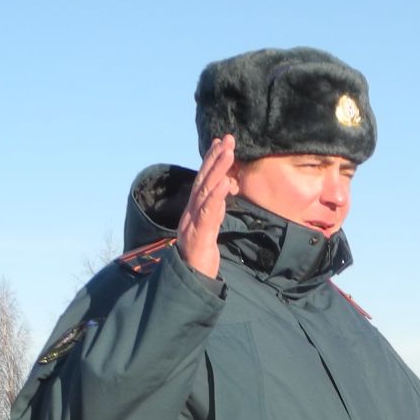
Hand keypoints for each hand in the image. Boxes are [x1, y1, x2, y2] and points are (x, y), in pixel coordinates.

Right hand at [177, 134, 237, 279]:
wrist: (190, 281)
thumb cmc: (200, 256)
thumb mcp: (211, 227)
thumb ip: (216, 209)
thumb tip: (225, 189)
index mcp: (194, 210)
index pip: (203, 181)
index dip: (211, 160)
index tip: (221, 142)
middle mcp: (191, 212)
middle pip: (203, 180)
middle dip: (215, 158)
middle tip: (227, 138)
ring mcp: (193, 223)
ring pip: (205, 192)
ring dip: (217, 170)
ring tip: (229, 153)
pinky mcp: (199, 236)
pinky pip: (208, 214)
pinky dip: (216, 197)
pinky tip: (225, 184)